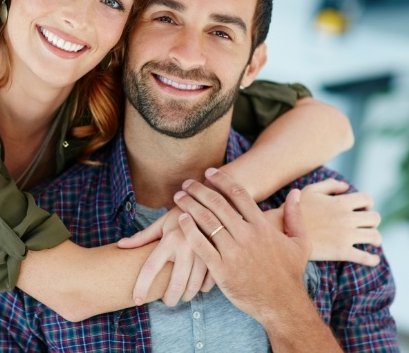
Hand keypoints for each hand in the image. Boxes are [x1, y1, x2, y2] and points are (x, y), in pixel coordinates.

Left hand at [118, 207, 214, 305]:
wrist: (209, 203)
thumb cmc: (181, 215)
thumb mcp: (161, 223)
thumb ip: (142, 237)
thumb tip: (120, 245)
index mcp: (169, 239)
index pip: (150, 268)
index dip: (141, 287)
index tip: (136, 300)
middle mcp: (186, 247)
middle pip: (174, 285)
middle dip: (168, 299)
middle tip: (166, 301)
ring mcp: (203, 253)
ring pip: (192, 287)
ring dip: (185, 296)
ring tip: (181, 295)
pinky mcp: (216, 257)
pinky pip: (208, 283)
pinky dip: (201, 289)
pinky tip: (197, 286)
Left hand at [173, 168, 311, 323]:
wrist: (283, 306)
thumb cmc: (290, 273)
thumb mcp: (300, 243)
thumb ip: (295, 216)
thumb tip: (295, 192)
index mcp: (262, 226)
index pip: (239, 194)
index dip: (222, 180)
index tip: (209, 172)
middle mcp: (247, 236)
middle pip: (218, 204)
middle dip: (200, 189)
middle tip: (187, 182)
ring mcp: (234, 253)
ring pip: (207, 221)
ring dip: (190, 205)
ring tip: (179, 196)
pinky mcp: (222, 270)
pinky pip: (201, 246)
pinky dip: (189, 230)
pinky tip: (181, 220)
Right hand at [300, 179, 381, 265]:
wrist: (282, 230)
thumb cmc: (295, 208)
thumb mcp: (310, 190)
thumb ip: (329, 185)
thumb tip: (346, 186)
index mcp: (340, 202)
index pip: (367, 199)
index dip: (367, 203)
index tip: (363, 208)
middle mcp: (347, 218)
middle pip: (375, 218)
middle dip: (372, 221)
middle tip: (365, 225)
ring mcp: (346, 236)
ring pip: (375, 237)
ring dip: (375, 239)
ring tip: (371, 241)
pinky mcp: (342, 252)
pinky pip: (366, 258)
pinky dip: (373, 259)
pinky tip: (372, 259)